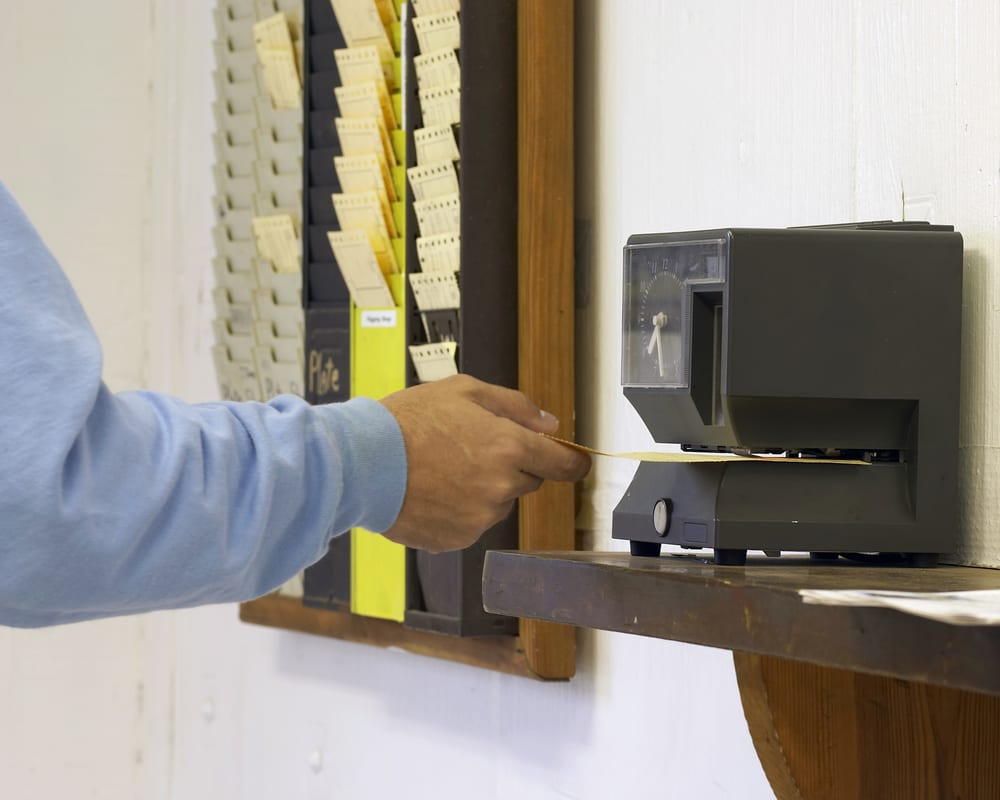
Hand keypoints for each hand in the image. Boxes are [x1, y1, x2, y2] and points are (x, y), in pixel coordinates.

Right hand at [379, 374, 590, 551]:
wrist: (362, 463)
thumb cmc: (408, 421)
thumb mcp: (463, 391)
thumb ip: (515, 406)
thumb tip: (550, 423)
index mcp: (509, 447)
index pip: (563, 464)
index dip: (573, 462)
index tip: (577, 462)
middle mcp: (500, 487)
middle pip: (529, 481)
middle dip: (512, 466)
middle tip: (473, 449)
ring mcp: (479, 517)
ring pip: (499, 503)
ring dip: (485, 489)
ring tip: (444, 469)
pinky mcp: (458, 539)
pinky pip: (473, 523)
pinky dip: (460, 510)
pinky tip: (433, 491)